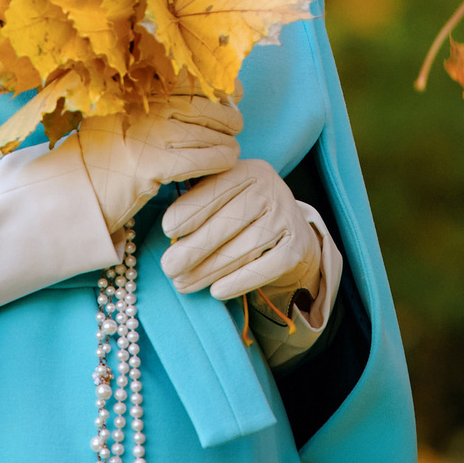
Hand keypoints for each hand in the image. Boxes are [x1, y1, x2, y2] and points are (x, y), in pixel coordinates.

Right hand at [59, 97, 241, 230]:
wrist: (76, 190)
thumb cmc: (103, 155)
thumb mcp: (121, 115)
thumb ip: (155, 99)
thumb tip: (214, 90)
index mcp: (137, 88)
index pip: (189, 77)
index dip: (218, 84)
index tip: (234, 91)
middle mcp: (143, 106)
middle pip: (203, 105)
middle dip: (227, 116)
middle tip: (234, 125)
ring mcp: (149, 134)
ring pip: (208, 132)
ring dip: (228, 140)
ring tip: (231, 147)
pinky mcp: (154, 164)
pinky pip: (203, 159)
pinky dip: (220, 159)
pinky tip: (226, 161)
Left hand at [160, 159, 322, 306]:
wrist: (288, 231)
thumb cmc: (241, 212)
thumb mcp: (222, 196)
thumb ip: (197, 201)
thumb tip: (169, 230)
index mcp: (248, 170)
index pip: (216, 189)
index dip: (190, 210)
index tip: (166, 230)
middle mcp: (271, 189)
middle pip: (227, 222)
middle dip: (194, 248)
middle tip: (168, 267)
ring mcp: (287, 217)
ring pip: (243, 248)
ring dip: (209, 270)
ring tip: (183, 283)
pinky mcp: (297, 247)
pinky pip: (266, 267)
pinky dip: (239, 281)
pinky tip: (216, 291)